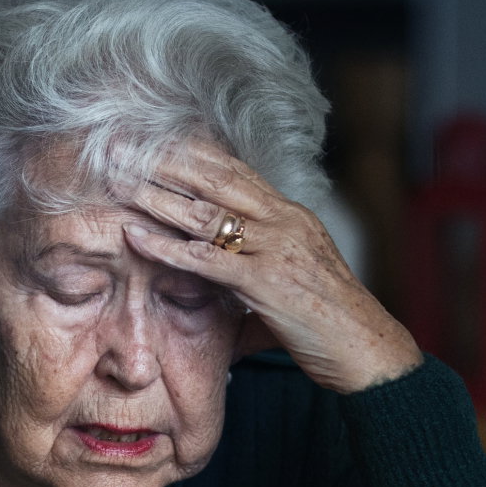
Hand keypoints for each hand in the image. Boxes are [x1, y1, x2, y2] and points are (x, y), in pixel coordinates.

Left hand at [122, 140, 422, 393]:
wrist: (368, 349)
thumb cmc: (330, 324)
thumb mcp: (288, 286)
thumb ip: (248, 281)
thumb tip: (212, 297)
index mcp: (290, 216)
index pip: (234, 170)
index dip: (192, 151)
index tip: (155, 137)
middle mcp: (283, 221)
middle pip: (215, 177)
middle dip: (166, 157)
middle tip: (124, 142)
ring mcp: (276, 247)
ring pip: (205, 212)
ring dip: (156, 194)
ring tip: (117, 180)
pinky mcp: (267, 281)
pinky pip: (206, 258)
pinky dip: (165, 246)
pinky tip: (134, 235)